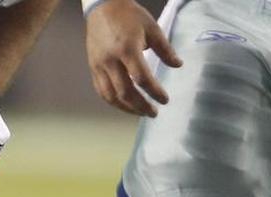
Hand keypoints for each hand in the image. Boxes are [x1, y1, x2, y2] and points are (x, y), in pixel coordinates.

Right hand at [85, 0, 182, 116]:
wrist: (102, 8)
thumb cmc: (129, 16)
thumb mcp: (152, 28)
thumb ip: (165, 49)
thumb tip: (177, 65)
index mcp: (127, 49)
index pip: (141, 78)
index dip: (154, 92)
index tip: (165, 100)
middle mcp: (111, 61)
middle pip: (125, 92)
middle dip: (140, 106)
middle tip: (153, 113)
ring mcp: (99, 66)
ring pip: (110, 96)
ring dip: (126, 108)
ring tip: (139, 112)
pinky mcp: (93, 68)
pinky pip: (101, 90)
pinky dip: (112, 101)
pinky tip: (123, 104)